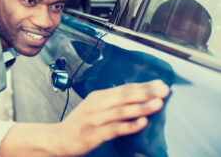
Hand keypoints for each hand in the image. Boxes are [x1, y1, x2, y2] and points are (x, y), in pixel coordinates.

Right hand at [55, 80, 169, 155]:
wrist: (58, 138)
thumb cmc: (80, 123)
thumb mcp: (94, 107)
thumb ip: (112, 102)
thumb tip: (136, 96)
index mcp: (98, 96)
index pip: (124, 88)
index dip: (143, 85)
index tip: (160, 83)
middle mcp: (96, 105)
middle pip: (124, 96)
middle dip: (146, 92)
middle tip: (164, 90)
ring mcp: (95, 119)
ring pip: (121, 111)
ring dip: (141, 107)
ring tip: (158, 104)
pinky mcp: (93, 134)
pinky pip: (115, 129)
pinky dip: (130, 125)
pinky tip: (143, 122)